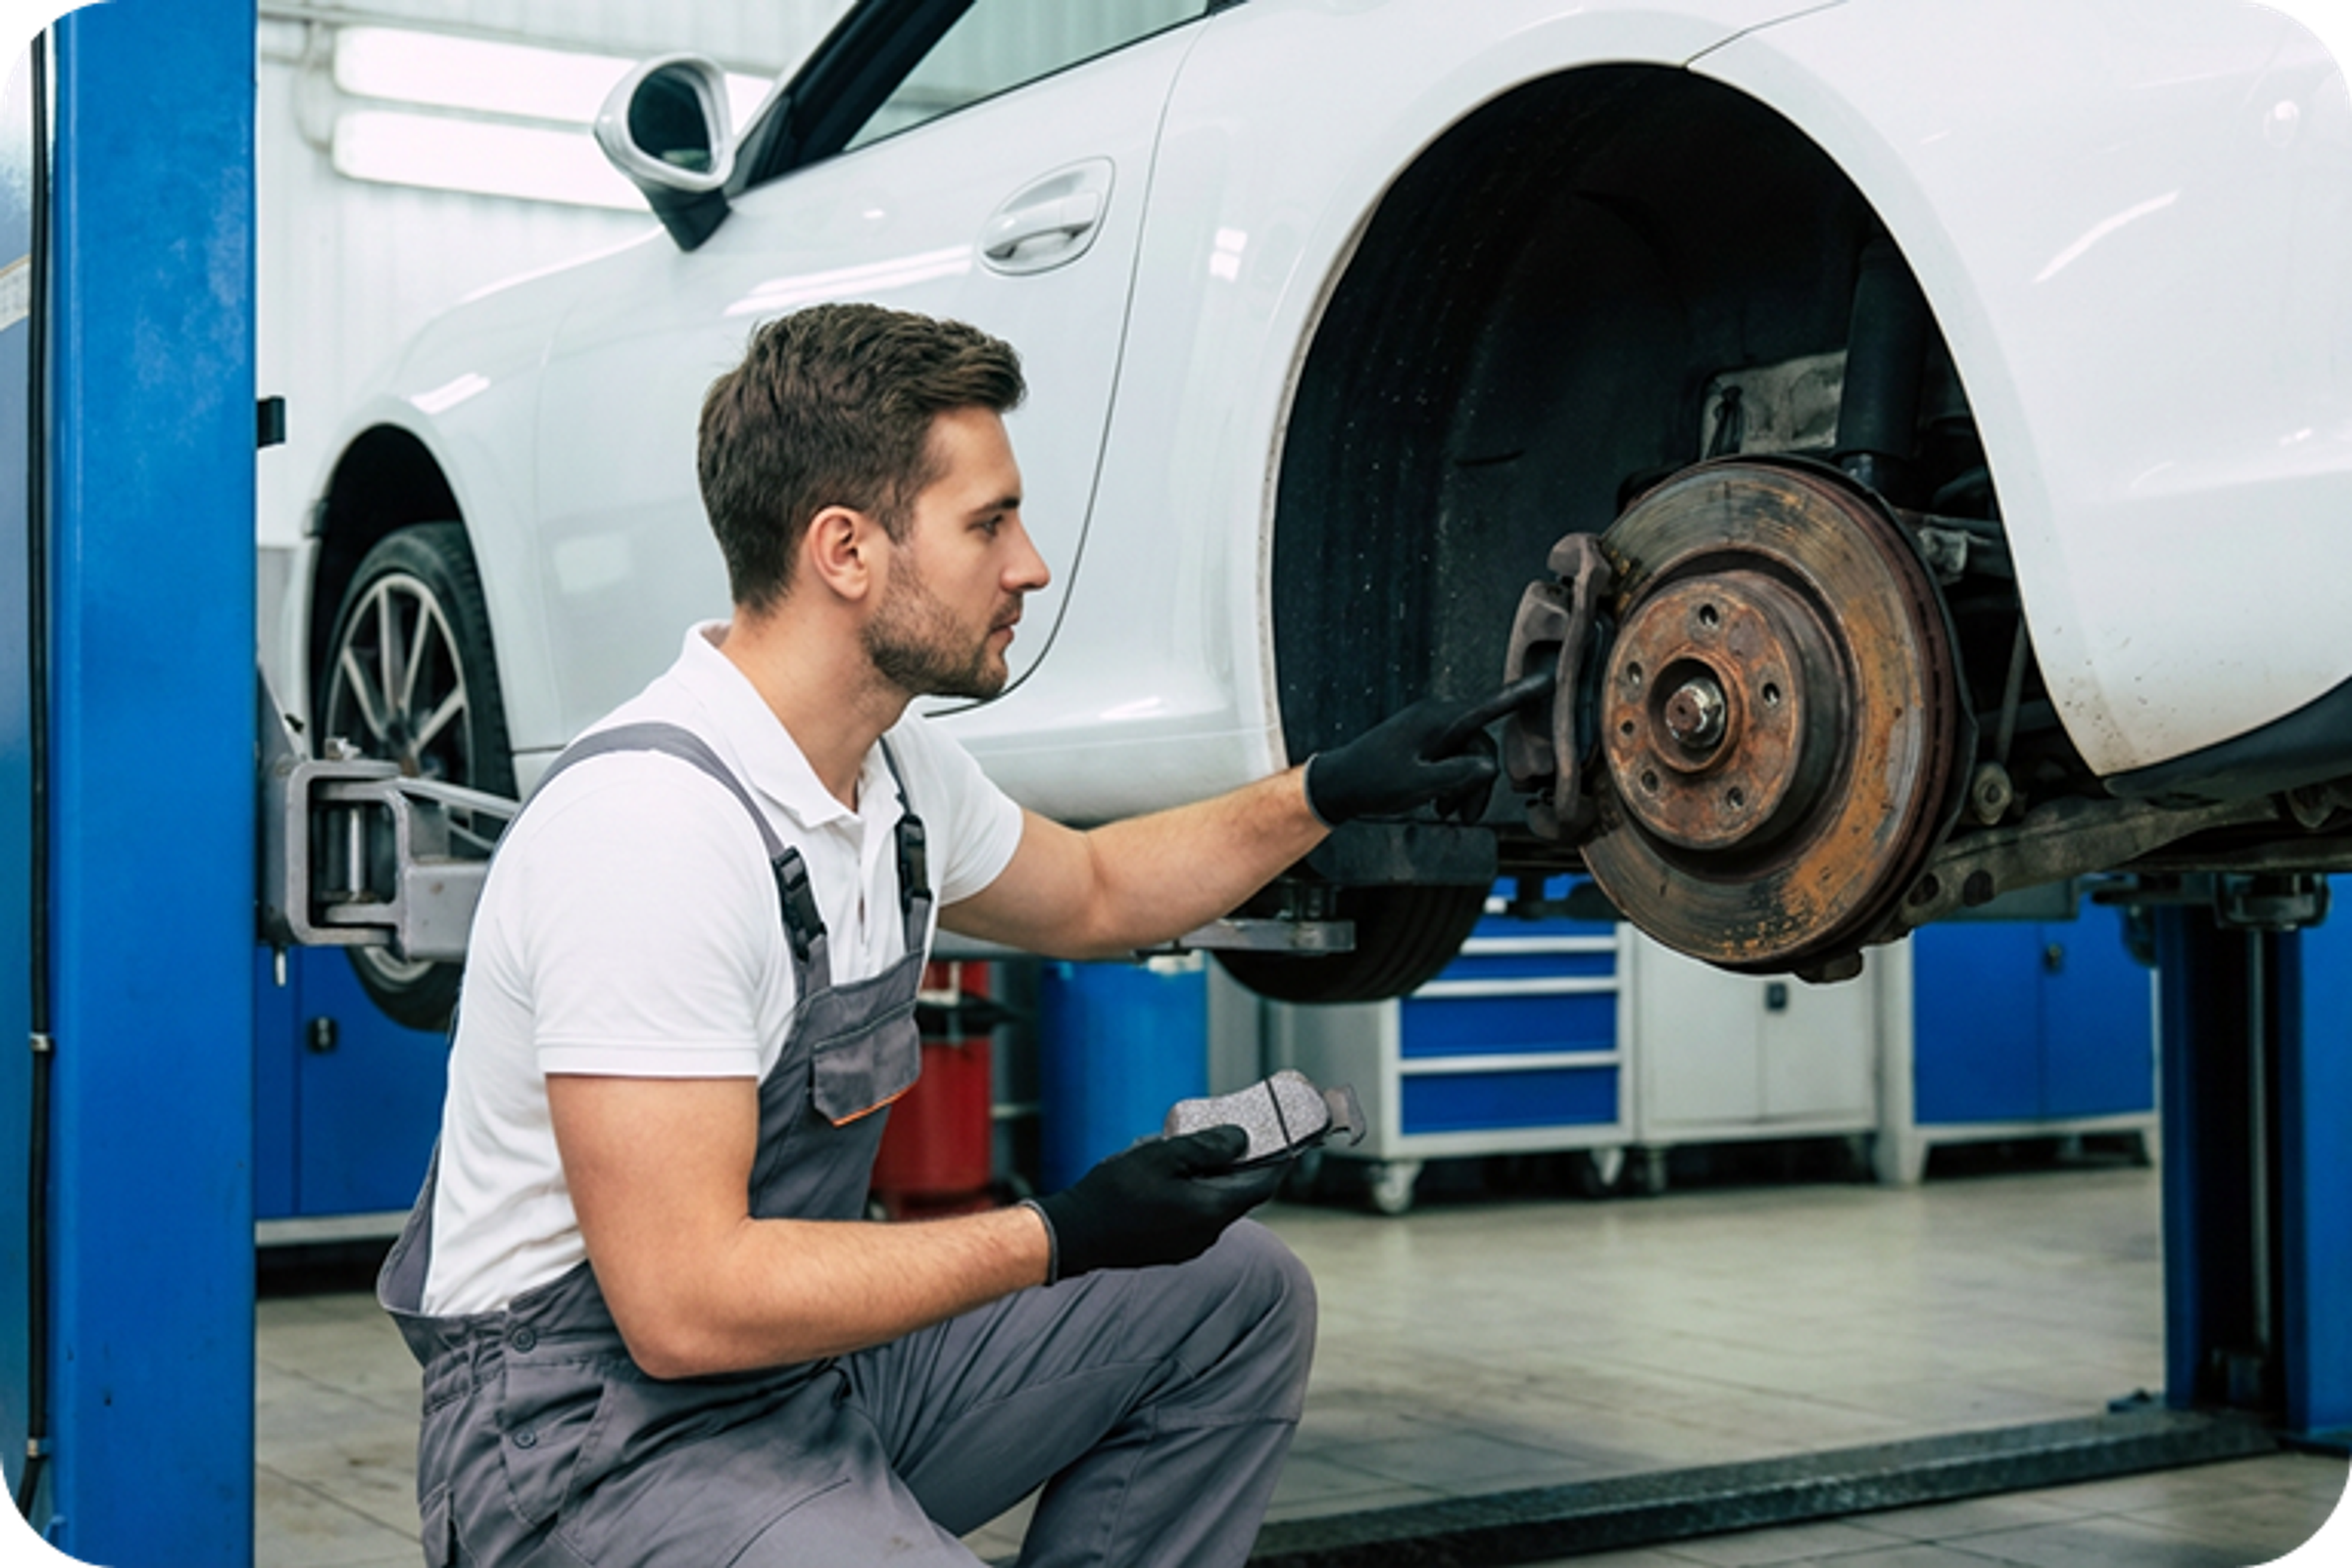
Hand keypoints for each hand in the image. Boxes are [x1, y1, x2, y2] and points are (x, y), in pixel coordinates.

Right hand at [1030, 1125, 1284, 1280]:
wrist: (1074, 1235)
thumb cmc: (1115, 1193)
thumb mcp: (1162, 1156)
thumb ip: (1207, 1146)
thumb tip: (1241, 1139)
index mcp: (1211, 1212)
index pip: (1261, 1186)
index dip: (1277, 1161)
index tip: (1286, 1140)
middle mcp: (1206, 1234)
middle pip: (1238, 1195)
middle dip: (1240, 1165)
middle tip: (1235, 1135)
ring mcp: (1188, 1245)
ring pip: (1214, 1205)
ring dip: (1212, 1178)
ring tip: (1192, 1150)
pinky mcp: (1170, 1248)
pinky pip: (1194, 1216)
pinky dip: (1194, 1193)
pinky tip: (1171, 1175)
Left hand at [1303, 674, 1549, 825]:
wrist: (1339, 783)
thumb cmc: (1372, 781)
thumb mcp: (1419, 784)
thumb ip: (1458, 775)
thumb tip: (1489, 767)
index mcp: (1438, 720)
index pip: (1489, 705)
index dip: (1522, 694)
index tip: (1549, 678)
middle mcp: (1437, 717)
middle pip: (1480, 746)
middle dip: (1476, 783)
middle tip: (1461, 815)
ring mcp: (1430, 727)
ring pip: (1468, 757)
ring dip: (1463, 788)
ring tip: (1444, 811)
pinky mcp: (1425, 740)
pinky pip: (1452, 758)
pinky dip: (1452, 783)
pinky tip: (1438, 803)